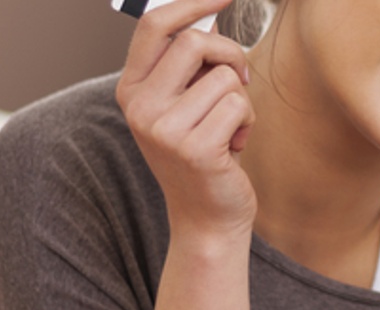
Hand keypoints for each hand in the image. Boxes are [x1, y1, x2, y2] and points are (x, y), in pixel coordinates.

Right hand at [115, 0, 256, 241]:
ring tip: (229, 128)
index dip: (191, 3)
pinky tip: (233, 147)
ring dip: (241, 99)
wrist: (206, 217)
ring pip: (224, 76)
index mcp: (132, 90)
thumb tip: (211, 15)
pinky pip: (238, 105)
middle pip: (194, 42)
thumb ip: (190, 66)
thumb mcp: (186, 104)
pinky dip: (247, 122)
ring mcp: (163, 129)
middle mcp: (140, 107)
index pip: (154, 26)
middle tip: (239, 79)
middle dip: (230, 54)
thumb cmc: (204, 153)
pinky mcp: (195, 149)